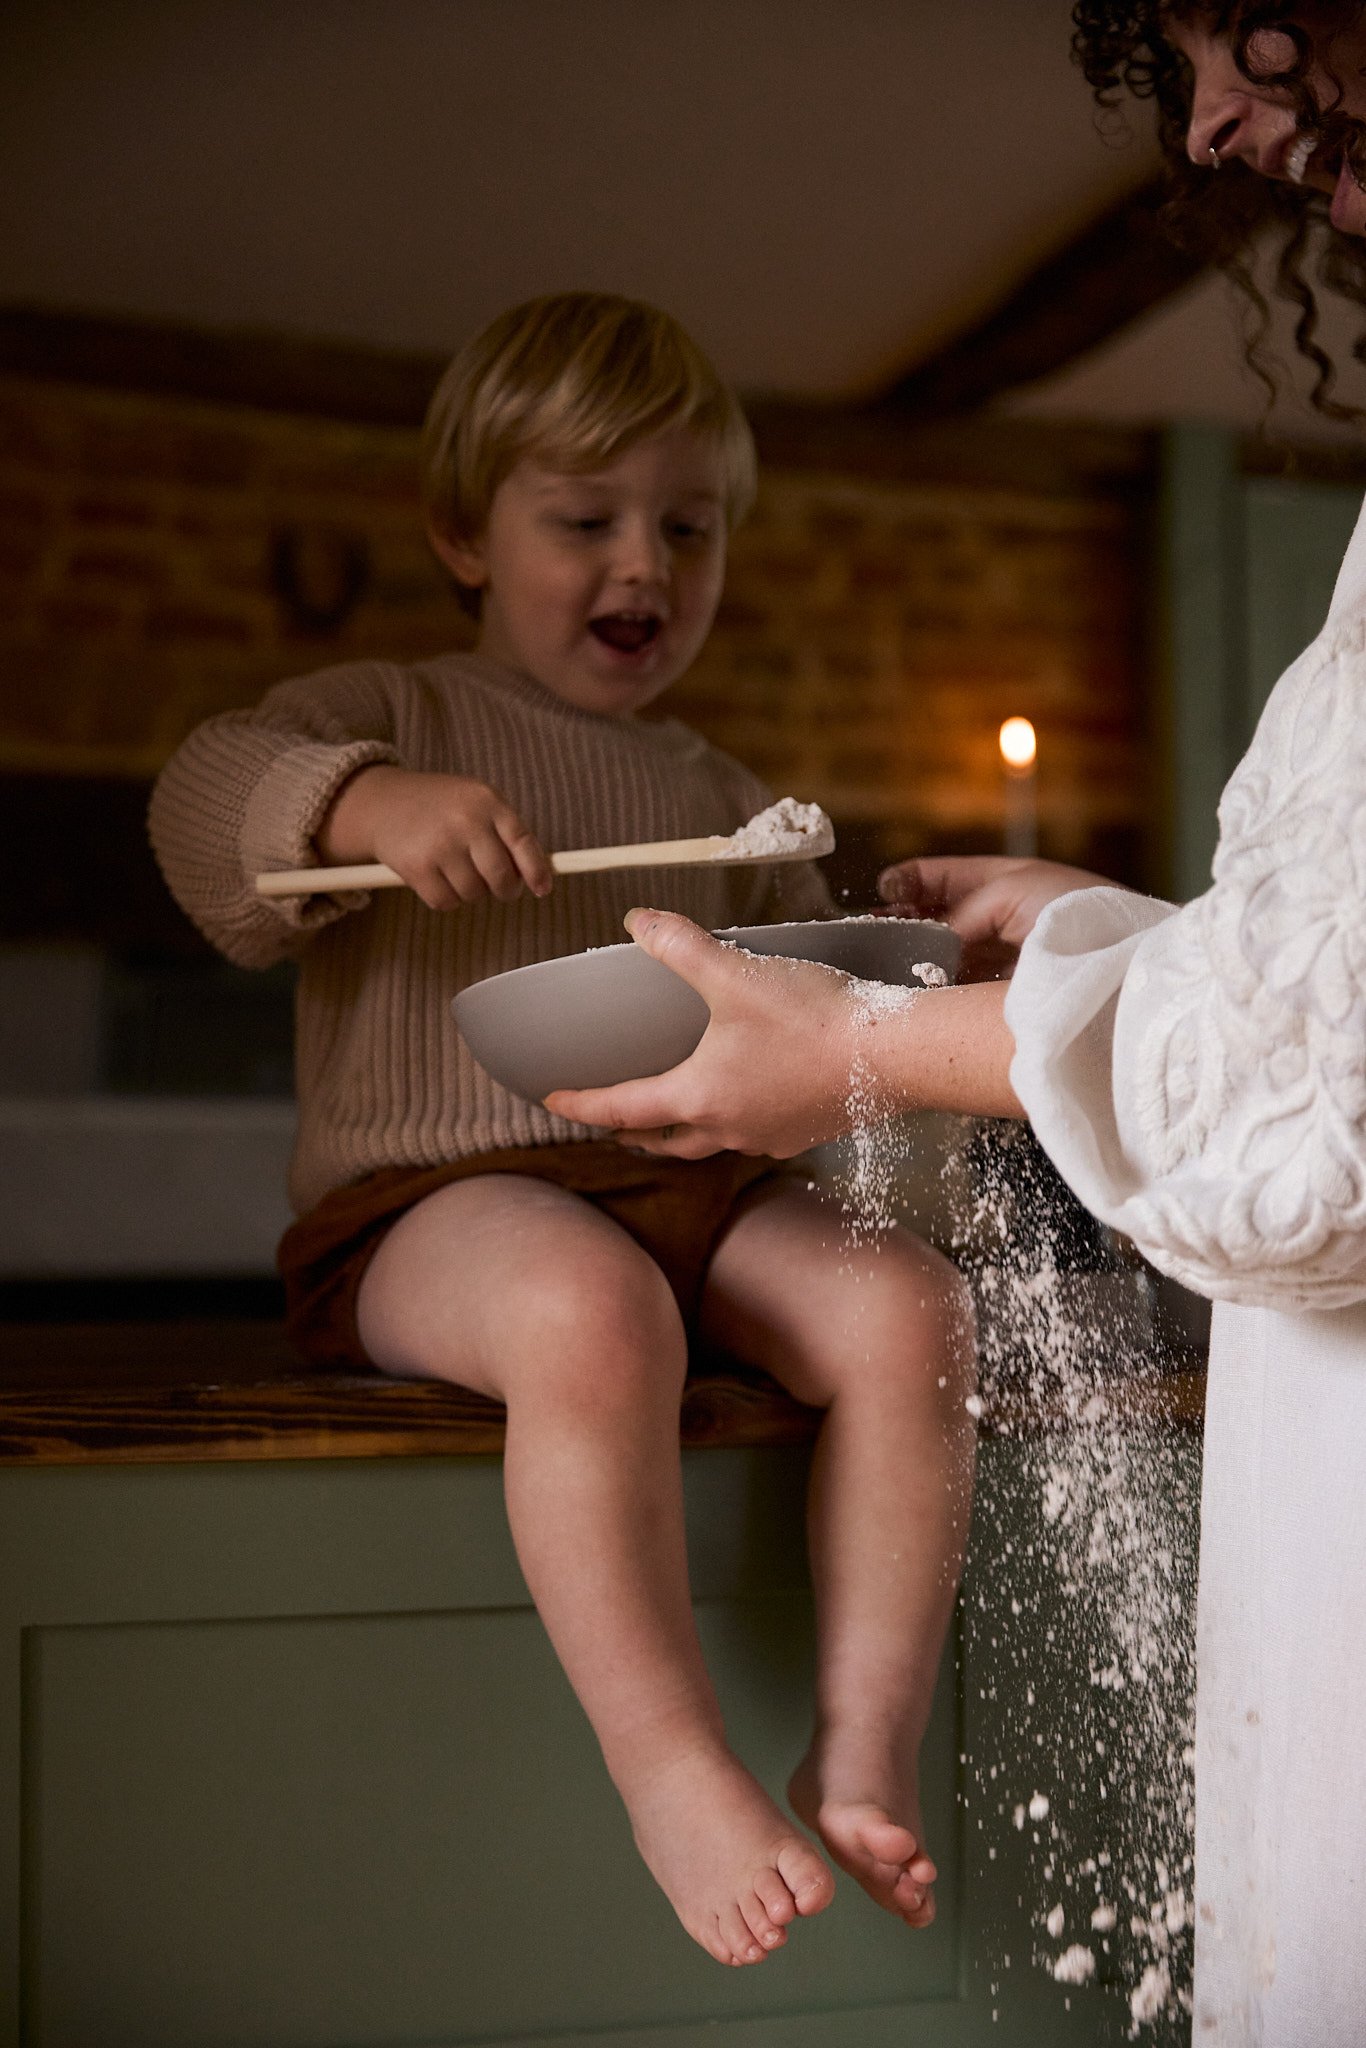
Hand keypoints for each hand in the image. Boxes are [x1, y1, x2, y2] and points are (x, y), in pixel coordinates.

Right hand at [317, 765, 552, 908]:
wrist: (383, 802)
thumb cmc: (441, 807)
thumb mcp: (477, 802)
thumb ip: (506, 832)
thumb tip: (536, 877)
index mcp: (486, 801)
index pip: (523, 842)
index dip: (536, 871)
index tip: (542, 889)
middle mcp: (465, 821)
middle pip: (501, 878)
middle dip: (505, 890)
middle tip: (498, 887)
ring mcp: (439, 844)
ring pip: (475, 894)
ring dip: (471, 891)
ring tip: (456, 869)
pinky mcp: (416, 867)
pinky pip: (447, 903)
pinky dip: (446, 898)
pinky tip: (437, 877)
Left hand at [546, 909, 862, 1157]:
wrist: (896, 1054)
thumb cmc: (813, 1017)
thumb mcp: (735, 973)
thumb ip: (680, 946)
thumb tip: (635, 921)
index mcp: (700, 1096)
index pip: (623, 1109)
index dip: (581, 1104)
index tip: (552, 1101)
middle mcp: (729, 1128)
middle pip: (664, 1141)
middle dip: (631, 1132)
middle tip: (611, 1121)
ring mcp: (769, 1136)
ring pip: (710, 1144)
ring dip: (683, 1133)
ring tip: (676, 1113)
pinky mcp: (806, 1132)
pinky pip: (755, 1137)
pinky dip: (735, 1124)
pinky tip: (748, 1099)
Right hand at [878, 855, 1113, 981]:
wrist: (1125, 960)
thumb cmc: (1080, 911)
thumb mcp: (1010, 893)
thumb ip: (959, 914)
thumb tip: (926, 950)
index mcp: (1000, 882)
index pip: (941, 876)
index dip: (908, 881)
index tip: (881, 891)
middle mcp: (998, 919)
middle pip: (935, 919)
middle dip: (902, 924)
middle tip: (872, 936)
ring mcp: (1000, 958)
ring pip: (944, 958)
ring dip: (916, 961)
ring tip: (887, 965)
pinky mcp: (1004, 995)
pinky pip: (961, 990)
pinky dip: (939, 991)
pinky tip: (918, 992)